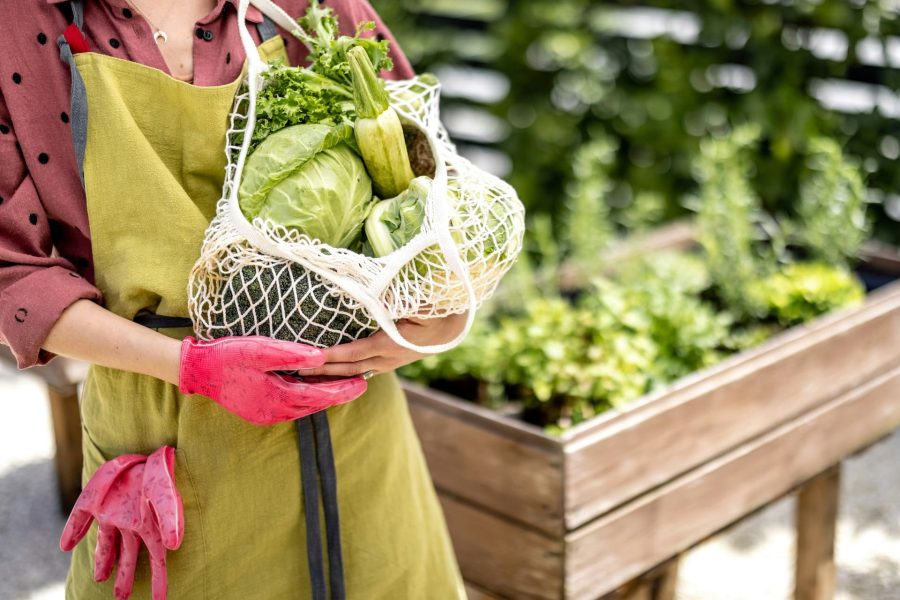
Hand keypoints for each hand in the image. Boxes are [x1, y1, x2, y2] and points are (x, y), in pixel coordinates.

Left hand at [60, 447, 182, 599]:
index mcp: (148, 525)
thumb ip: (169, 518)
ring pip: (108, 544)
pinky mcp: (96, 502)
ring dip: (105, 563)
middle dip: (127, 577)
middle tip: (123, 598)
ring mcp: (113, 513)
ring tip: (102, 581)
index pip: (155, 558)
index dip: (159, 580)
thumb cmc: (158, 472)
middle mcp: (131, 522)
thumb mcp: (163, 495)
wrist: (145, 449)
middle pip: (130, 556)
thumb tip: (173, 546)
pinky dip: (73, 530)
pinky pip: (82, 518)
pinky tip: (67, 545)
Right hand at [178, 336, 367, 424]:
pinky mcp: (259, 412)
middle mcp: (275, 412)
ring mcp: (266, 414)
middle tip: (361, 383)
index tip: (364, 383)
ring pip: (304, 407)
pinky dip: (306, 398)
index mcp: (279, 397)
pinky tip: (313, 389)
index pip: (321, 394)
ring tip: (343, 386)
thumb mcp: (261, 350)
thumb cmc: (228, 356)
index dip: (344, 389)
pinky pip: (290, 407)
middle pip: (315, 403)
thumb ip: (292, 354)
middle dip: (338, 394)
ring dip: (323, 396)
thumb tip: (323, 356)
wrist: (198, 370)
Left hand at [304, 313, 467, 377]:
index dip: (331, 356)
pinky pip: (365, 368)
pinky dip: (348, 371)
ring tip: (310, 375)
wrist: (455, 326)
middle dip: (323, 371)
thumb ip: (391, 299)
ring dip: (334, 374)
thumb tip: (367, 293)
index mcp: (390, 343)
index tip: (309, 357)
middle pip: (350, 368)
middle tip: (296, 371)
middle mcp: (388, 357)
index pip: (353, 352)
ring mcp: (391, 362)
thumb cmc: (435, 309)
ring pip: (357, 371)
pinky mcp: (392, 361)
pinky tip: (335, 372)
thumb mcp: (415, 303)